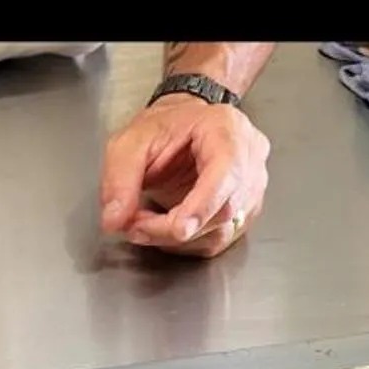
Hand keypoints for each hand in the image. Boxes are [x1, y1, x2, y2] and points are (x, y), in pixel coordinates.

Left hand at [100, 96, 269, 258]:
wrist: (185, 125)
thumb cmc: (166, 127)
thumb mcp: (130, 142)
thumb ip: (119, 179)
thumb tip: (115, 220)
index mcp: (226, 129)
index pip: (226, 173)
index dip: (202, 205)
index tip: (176, 228)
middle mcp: (249, 157)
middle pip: (222, 209)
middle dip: (174, 227)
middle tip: (134, 226)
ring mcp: (253, 185)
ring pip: (221, 230)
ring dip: (178, 240)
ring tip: (145, 224)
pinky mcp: (246, 210)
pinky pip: (219, 238)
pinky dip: (188, 243)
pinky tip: (166, 227)